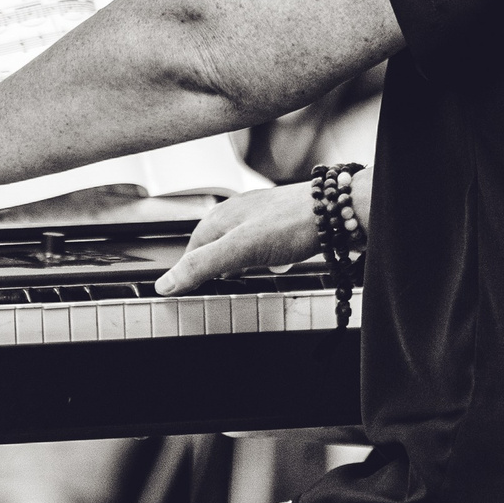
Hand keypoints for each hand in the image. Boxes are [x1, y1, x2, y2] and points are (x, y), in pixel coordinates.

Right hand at [155, 182, 320, 295]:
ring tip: (239, 279)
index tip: (185, 292)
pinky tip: (273, 265)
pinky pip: (264, 243)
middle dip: (213, 267)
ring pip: (240, 243)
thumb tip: (165, 284)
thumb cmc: (291, 225)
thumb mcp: (239, 249)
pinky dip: (262, 258)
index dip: (189, 271)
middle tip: (212, 289)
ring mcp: (263, 216)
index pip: (193, 248)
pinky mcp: (284, 222)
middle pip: (215, 244)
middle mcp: (240, 213)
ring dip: (237, 262)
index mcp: (222, 216)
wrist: (339, 210)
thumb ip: (202, 266)